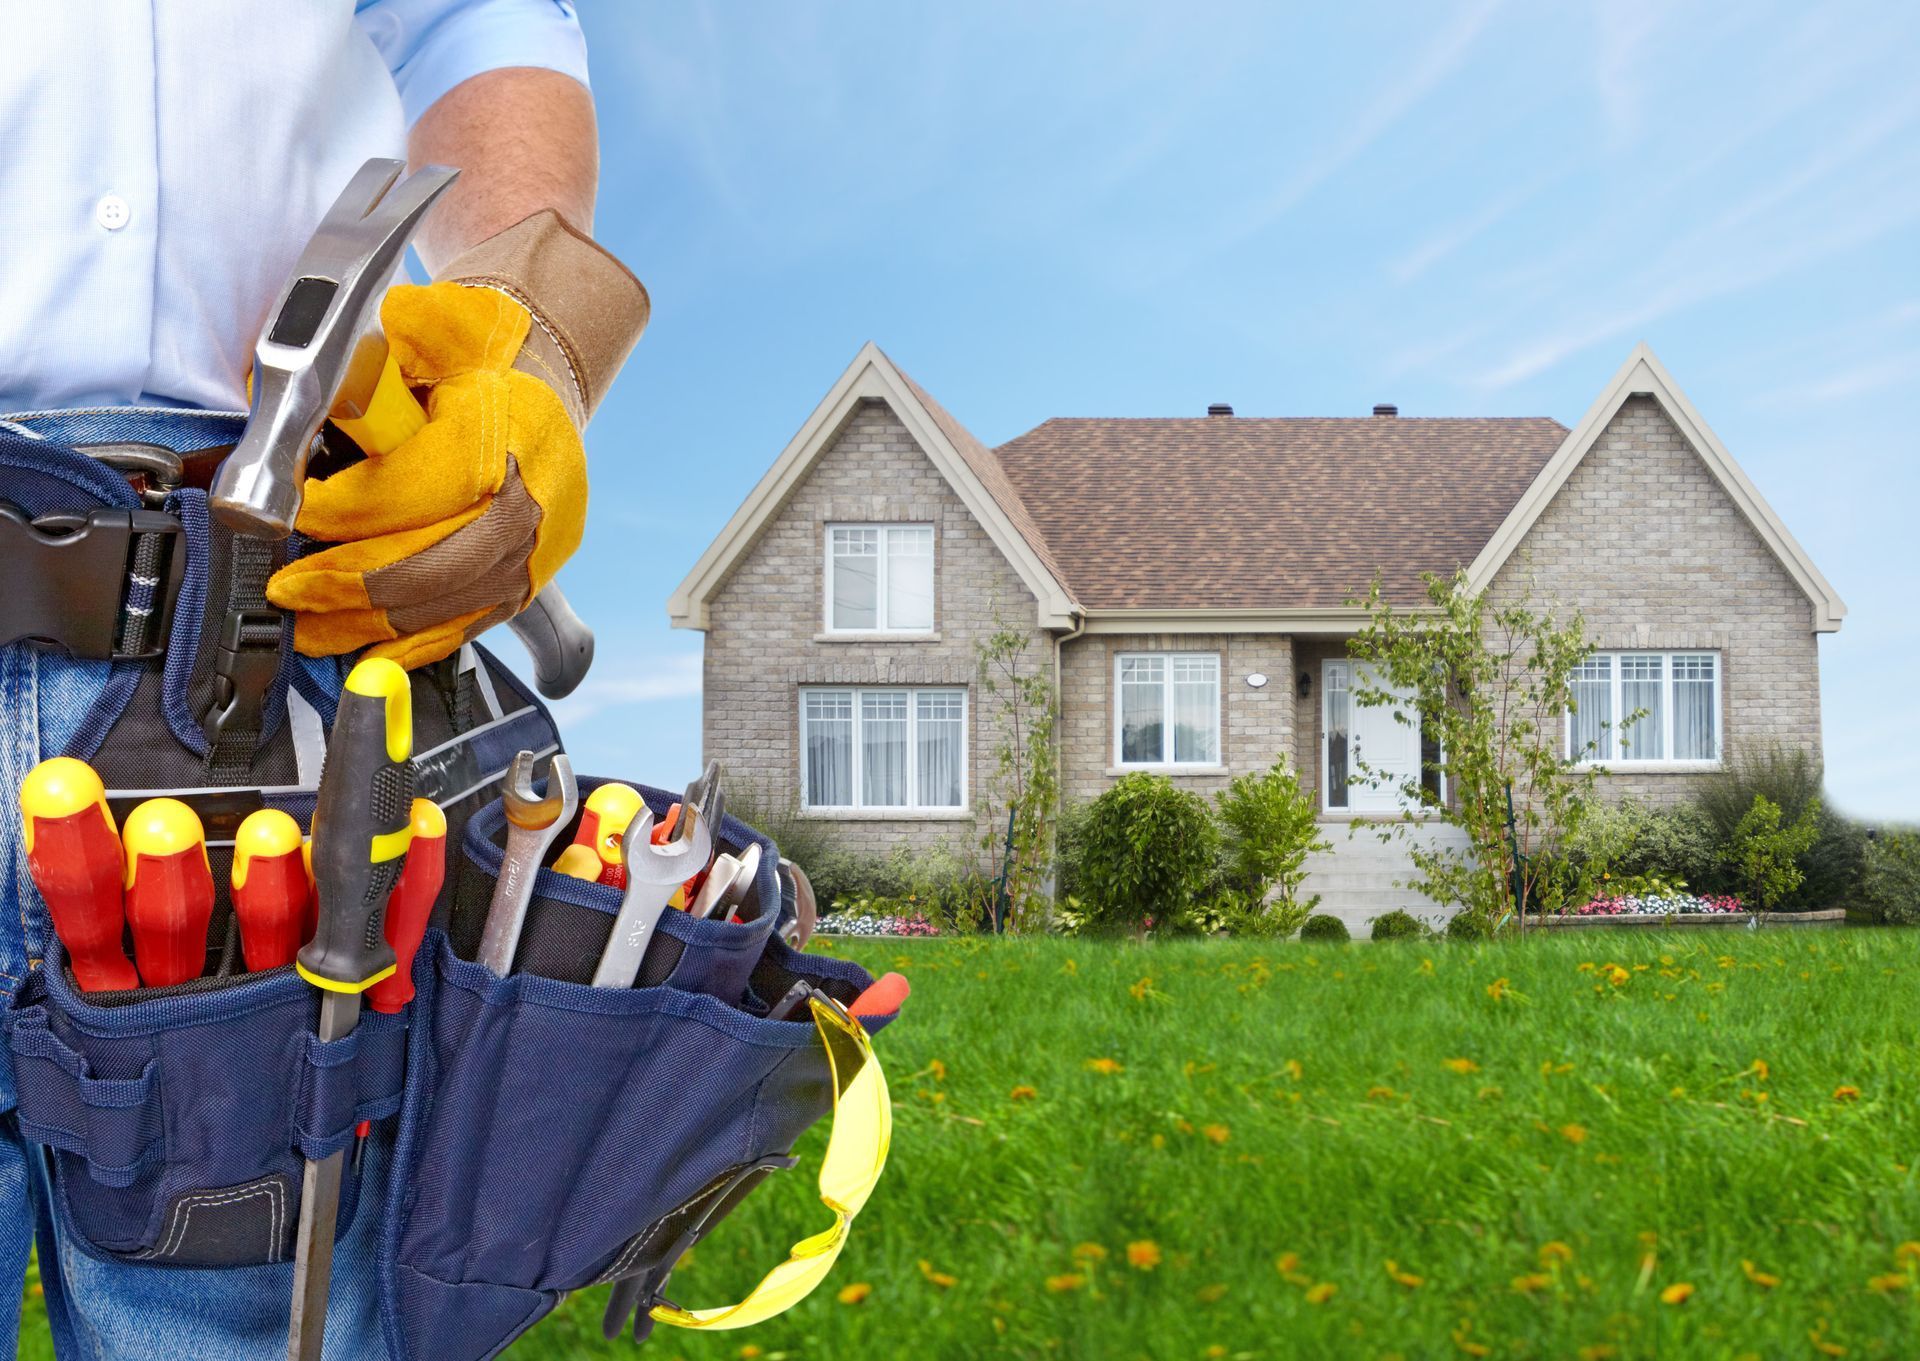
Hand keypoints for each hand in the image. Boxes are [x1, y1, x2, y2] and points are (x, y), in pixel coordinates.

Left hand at [266, 212, 645, 668]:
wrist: (542, 399)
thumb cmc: (482, 366)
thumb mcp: (449, 327)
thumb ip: (408, 335)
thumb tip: (356, 350)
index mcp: (514, 434)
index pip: (431, 485)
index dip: (358, 507)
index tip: (302, 513)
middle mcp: (532, 505)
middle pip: (435, 562)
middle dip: (350, 581)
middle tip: (289, 587)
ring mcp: (531, 556)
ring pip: (442, 606)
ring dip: (366, 623)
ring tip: (307, 624)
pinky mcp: (521, 589)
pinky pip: (460, 629)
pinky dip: (408, 648)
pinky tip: (359, 651)